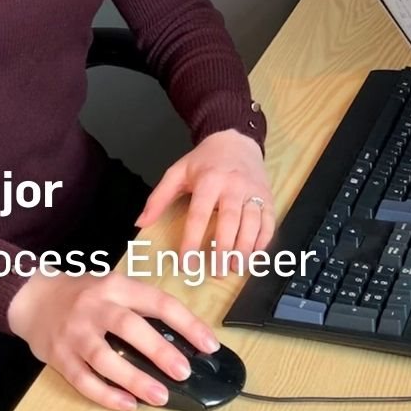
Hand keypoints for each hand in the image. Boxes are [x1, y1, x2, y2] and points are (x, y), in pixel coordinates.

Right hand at [7, 270, 218, 410]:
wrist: (33, 297)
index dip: (186, 322)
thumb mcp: (113, 287)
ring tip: (159, 396)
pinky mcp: (59, 356)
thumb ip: (139, 307)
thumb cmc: (84, 294)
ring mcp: (76, 332)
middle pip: (130, 328)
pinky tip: (126, 404)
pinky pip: (83, 379)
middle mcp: (96, 306)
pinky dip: (105, 394)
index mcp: (117, 286)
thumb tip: (178, 337)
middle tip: (183, 372)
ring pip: (106, 358)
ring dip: (134, 380)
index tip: (209, 343)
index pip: (158, 301)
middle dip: (159, 351)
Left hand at [135, 129, 274, 258]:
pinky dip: (263, 239)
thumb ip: (159, 197)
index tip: (187, 263)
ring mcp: (252, 190)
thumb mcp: (178, 172)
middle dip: (224, 249)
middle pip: (230, 220)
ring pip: (252, 222)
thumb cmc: (205, 160)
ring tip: (236, 267)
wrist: (236, 139)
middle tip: (217, 271)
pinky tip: (254, 254)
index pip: (199, 214)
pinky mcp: (266, 195)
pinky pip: (268, 220)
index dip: (192, 241)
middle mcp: (233, 185)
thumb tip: (141, 222)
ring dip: (245, 248)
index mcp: (209, 180)